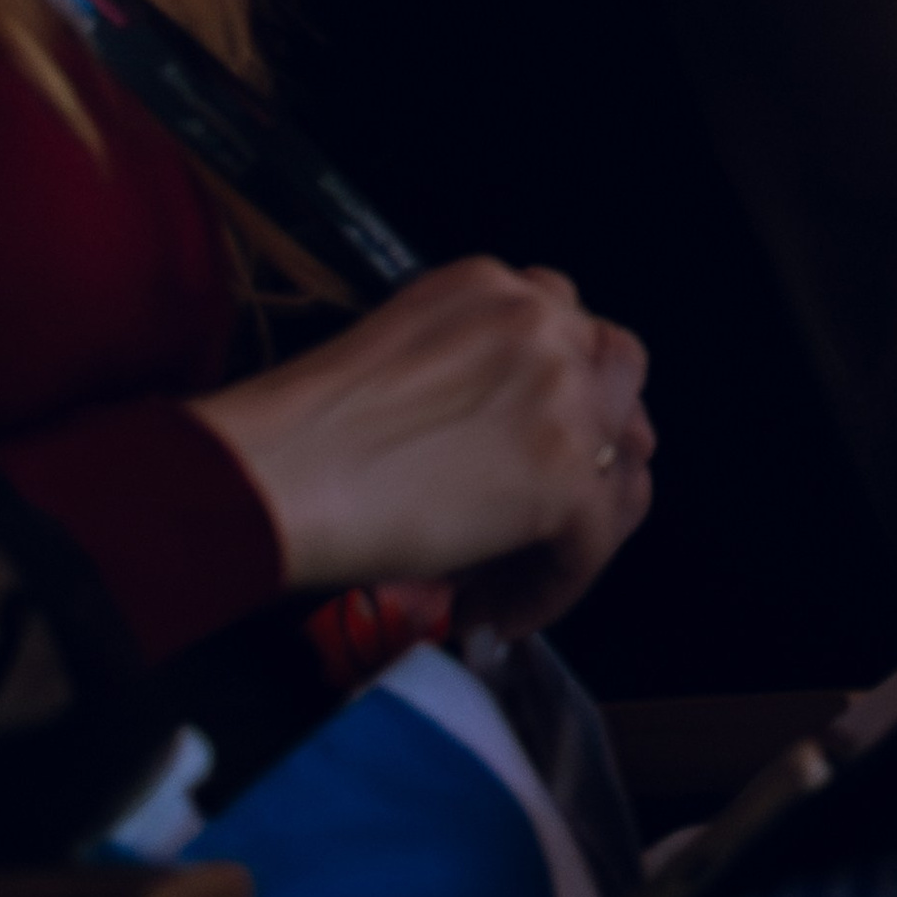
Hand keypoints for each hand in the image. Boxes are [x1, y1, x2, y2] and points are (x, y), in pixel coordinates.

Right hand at [193, 260, 654, 635]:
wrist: (274, 472)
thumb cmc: (301, 430)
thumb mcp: (401, 357)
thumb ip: (468, 376)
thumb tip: (499, 450)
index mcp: (492, 285)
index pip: (565, 325)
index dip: (560, 390)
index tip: (534, 442)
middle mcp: (540, 322)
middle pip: (619, 371)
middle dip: (597, 433)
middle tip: (560, 500)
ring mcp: (563, 395)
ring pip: (622, 457)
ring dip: (586, 514)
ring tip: (536, 564)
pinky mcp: (567, 474)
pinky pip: (593, 542)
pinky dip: (554, 587)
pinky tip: (502, 611)